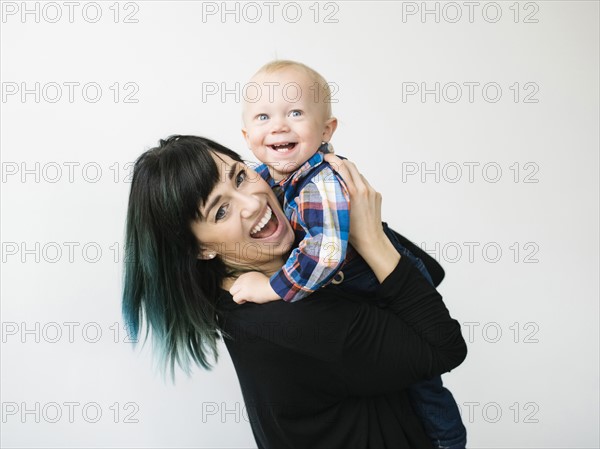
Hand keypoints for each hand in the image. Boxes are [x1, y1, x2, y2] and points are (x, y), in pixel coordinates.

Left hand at [229, 271, 280, 303]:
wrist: (273, 288)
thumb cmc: (268, 285)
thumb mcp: (258, 278)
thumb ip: (250, 281)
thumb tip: (245, 288)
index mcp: (246, 275)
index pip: (237, 282)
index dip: (241, 288)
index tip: (247, 291)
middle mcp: (243, 279)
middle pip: (233, 287)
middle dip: (238, 292)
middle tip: (245, 295)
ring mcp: (243, 285)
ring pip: (232, 292)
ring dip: (238, 296)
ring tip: (246, 298)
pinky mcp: (245, 293)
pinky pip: (235, 298)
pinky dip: (240, 301)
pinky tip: (246, 300)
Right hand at [324, 153, 399, 282]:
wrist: (372, 240)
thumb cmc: (352, 232)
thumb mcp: (333, 217)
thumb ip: (319, 203)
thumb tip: (297, 197)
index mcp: (353, 192)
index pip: (342, 167)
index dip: (333, 159)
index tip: (325, 157)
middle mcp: (364, 189)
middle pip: (351, 166)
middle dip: (340, 161)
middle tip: (330, 163)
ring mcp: (372, 191)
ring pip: (358, 175)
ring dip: (349, 173)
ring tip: (339, 178)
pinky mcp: (377, 195)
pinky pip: (365, 184)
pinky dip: (357, 183)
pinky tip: (351, 191)